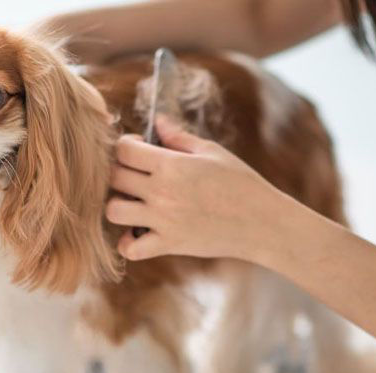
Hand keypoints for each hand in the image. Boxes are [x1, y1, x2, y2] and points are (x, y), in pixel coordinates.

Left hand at [107, 116, 286, 260]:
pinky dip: (129, 242)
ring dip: (119, 204)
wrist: (262, 221)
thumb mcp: (213, 153)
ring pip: (113, 211)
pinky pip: (131, 248)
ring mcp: (163, 220)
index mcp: (172, 165)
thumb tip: (158, 121)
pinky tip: (140, 232)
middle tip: (138, 175)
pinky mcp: (169, 244)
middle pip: (114, 177)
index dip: (127, 145)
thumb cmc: (241, 183)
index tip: (140, 149)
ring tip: (135, 203)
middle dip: (121, 171)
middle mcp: (162, 192)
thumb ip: (179, 137)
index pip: (124, 150)